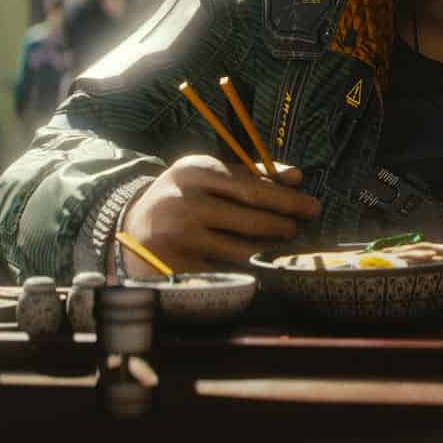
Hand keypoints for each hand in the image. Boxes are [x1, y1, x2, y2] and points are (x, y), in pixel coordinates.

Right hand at [117, 155, 319, 274]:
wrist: (131, 230)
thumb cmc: (181, 199)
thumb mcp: (207, 177)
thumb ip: (250, 174)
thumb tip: (297, 176)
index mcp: (195, 171)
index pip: (251, 185)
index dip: (286, 197)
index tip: (311, 205)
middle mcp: (185, 201)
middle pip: (250, 215)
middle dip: (284, 223)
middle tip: (302, 227)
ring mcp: (181, 236)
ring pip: (242, 248)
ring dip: (270, 249)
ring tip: (283, 245)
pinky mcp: (180, 266)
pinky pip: (227, 271)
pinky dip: (249, 271)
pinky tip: (262, 269)